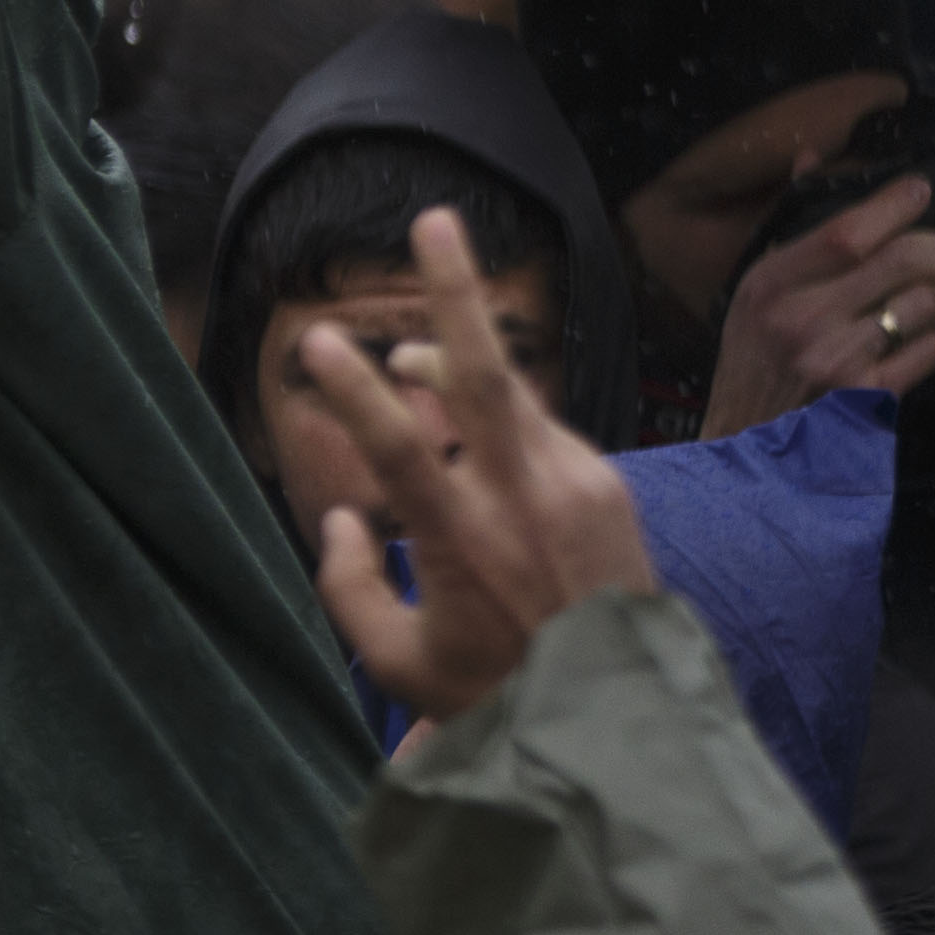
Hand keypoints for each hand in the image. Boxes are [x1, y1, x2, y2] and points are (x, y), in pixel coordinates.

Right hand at [302, 205, 661, 720]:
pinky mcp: (609, 486)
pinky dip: (503, 423)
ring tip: (415, 354)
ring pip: (511, 394)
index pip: (401, 447)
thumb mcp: (396, 662)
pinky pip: (542, 431)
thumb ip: (347, 587)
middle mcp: (525, 498)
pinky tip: (480, 446)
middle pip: (487, 374)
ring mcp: (577, 484)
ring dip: (462, 360)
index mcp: (464, 542)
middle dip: (456, 293)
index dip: (356, 391)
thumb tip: (342, 518)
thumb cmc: (492, 692)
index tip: (318, 340)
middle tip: (435, 223)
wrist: (617, 712)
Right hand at [702, 175, 934, 436]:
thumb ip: (791, 226)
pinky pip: (932, 351)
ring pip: (930, 303)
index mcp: (771, 283)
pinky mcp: (868, 398)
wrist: (742, 446)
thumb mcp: (754, 290)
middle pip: (908, 258)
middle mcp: (803, 319)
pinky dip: (930, 346)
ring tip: (913, 309)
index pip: (846, 230)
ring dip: (934, 302)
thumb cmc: (752, 362)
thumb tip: (812, 157)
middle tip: (933, 256)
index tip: (919, 191)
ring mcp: (837, 360)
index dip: (896, 203)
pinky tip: (906, 349)